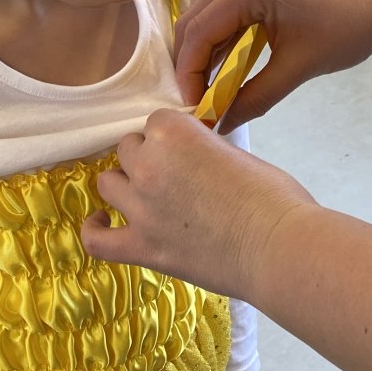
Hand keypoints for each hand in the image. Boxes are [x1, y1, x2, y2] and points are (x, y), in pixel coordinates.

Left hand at [83, 109, 317, 298]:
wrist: (277, 247)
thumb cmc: (273, 197)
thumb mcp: (236, 153)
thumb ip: (203, 150)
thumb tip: (193, 161)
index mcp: (173, 133)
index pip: (155, 123)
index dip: (173, 138)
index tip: (188, 151)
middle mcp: (148, 164)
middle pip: (129, 150)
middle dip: (148, 158)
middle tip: (175, 176)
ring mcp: (140, 207)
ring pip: (108, 183)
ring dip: (125, 184)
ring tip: (144, 193)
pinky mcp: (141, 246)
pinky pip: (97, 240)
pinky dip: (94, 229)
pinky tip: (101, 221)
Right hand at [171, 0, 371, 128]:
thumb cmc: (348, 30)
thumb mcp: (298, 68)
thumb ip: (254, 98)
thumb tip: (221, 125)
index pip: (200, 32)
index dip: (190, 73)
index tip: (194, 107)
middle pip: (195, 22)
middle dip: (191, 65)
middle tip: (198, 103)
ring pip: (207, 19)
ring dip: (205, 55)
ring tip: (209, 92)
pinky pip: (226, 14)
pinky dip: (222, 43)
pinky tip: (225, 72)